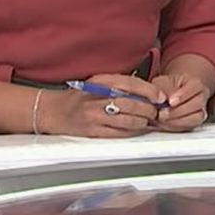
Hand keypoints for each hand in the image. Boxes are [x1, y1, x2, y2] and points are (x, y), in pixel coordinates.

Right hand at [37, 72, 163, 137]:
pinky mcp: (92, 131)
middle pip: (133, 104)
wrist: (53, 111)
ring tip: (147, 121)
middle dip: (150, 110)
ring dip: (143, 122)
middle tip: (157, 112)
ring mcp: (94, 116)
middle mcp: (97, 97)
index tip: (160, 97)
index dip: (150, 91)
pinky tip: (136, 129)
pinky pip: (119, 133)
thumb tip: (150, 93)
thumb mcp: (98, 83)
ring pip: (129, 120)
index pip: (132, 83)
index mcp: (100, 81)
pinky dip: (132, 132)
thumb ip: (121, 85)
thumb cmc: (79, 97)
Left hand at [150, 72, 210, 132]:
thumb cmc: (167, 87)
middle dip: (178, 111)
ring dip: (178, 121)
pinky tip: (165, 124)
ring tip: (162, 120)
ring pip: (196, 118)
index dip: (183, 95)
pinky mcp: (195, 122)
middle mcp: (201, 97)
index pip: (195, 87)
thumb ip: (161, 89)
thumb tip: (160, 99)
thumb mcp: (162, 83)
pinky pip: (190, 127)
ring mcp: (200, 110)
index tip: (170, 101)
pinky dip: (176, 127)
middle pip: (198, 104)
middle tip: (162, 113)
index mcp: (196, 83)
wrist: (170, 95)